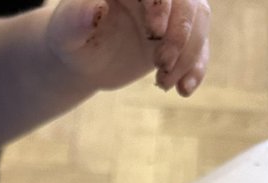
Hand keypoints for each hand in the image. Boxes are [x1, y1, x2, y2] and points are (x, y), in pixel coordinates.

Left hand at [46, 0, 210, 95]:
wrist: (84, 60)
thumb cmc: (71, 40)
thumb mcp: (67, 32)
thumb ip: (76, 18)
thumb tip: (96, 8)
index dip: (163, 1)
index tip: (156, 30)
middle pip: (187, 1)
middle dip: (180, 33)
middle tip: (161, 64)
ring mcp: (172, 12)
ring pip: (199, 21)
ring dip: (188, 55)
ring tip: (163, 83)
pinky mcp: (179, 36)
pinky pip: (201, 46)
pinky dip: (196, 68)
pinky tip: (184, 89)